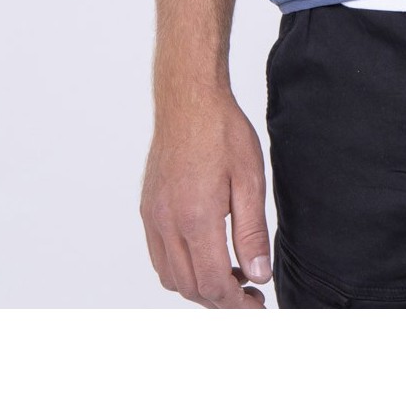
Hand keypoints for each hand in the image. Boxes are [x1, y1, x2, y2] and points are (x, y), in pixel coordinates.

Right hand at [141, 91, 272, 307]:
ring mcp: (153, 218)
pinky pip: (159, 257)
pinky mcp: (148, 210)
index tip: (258, 304)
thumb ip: (252, 233)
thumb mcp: (250, 180)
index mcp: (196, 218)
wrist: (188, 100)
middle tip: (251, 295)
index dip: (237, 304)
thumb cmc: (221, 132)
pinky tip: (206, 255)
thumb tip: (258, 275)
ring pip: (172, 278)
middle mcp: (167, 223)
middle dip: (222, 301)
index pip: (214, 284)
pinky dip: (181, 270)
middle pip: (191, 288)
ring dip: (201, 287)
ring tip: (232, 275)